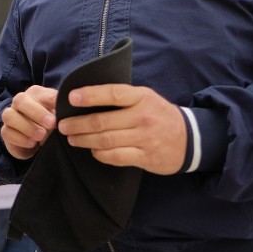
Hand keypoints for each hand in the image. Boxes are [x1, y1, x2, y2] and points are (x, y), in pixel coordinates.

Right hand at [0, 85, 57, 159]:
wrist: (36, 141)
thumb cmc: (49, 123)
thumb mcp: (58, 115)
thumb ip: (61, 110)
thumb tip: (70, 107)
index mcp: (35, 94)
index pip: (40, 92)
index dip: (50, 99)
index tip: (60, 108)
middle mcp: (20, 102)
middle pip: (20, 100)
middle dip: (37, 112)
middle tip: (51, 123)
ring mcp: (10, 115)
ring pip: (9, 115)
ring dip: (26, 126)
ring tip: (41, 135)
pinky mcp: (6, 131)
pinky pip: (7, 132)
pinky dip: (20, 138)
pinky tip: (32, 143)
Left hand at [57, 84, 186, 174]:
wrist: (190, 139)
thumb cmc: (159, 114)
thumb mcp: (146, 98)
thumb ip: (122, 97)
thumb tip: (86, 96)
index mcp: (142, 97)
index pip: (113, 94)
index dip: (91, 95)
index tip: (71, 98)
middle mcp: (143, 116)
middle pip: (103, 121)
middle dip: (78, 124)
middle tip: (63, 125)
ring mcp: (144, 138)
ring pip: (106, 140)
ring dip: (84, 140)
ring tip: (72, 138)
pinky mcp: (145, 157)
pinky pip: (116, 157)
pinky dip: (100, 154)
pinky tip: (92, 151)